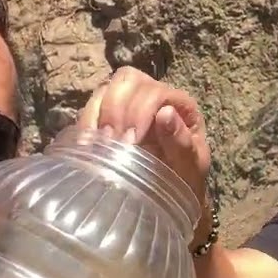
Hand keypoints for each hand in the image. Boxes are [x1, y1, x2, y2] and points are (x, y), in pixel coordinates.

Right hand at [77, 67, 211, 242]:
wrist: (171, 198)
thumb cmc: (185, 180)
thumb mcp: (191, 166)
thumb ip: (181, 141)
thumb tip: (166, 113)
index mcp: (178, 104)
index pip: (155, 90)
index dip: (140, 110)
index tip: (132, 141)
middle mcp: (152, 97)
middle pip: (127, 79)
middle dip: (116, 108)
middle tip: (114, 141)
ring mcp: (128, 106)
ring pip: (105, 90)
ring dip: (99, 115)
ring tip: (102, 145)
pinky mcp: (108, 119)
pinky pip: (90, 109)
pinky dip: (85, 124)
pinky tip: (88, 146)